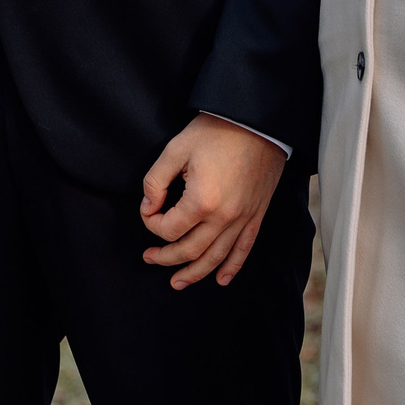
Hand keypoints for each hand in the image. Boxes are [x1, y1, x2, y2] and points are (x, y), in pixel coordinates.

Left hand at [138, 115, 286, 289]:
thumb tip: (147, 207)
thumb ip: (155, 181)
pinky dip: (232, 268)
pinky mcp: (256, 215)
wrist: (257, 122)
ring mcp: (243, 218)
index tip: (147, 211)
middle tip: (150, 259)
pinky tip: (221, 279)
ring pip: (216, 258)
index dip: (151, 223)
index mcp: (202, 200)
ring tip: (177, 282)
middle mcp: (224, 217)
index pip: (169, 229)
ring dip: (195, 273)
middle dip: (166, 258)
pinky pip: (244, 249)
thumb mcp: (175, 149)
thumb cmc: (215, 132)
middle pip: (190, 250)